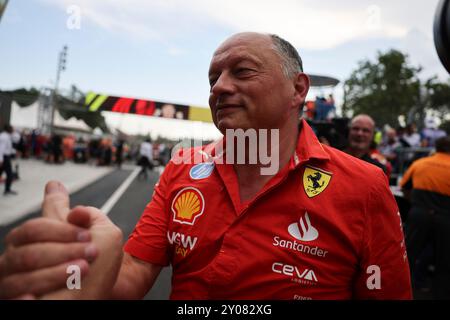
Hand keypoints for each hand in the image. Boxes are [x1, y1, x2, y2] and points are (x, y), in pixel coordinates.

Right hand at [0, 181, 122, 298]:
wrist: (99, 301)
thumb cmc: (101, 274)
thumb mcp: (107, 237)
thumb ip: (87, 214)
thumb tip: (66, 199)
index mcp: (38, 239)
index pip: (35, 227)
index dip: (63, 231)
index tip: (86, 237)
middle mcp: (21, 259)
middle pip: (28, 248)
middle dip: (64, 251)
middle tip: (88, 256)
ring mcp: (15, 282)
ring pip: (24, 272)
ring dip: (58, 273)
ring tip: (81, 273)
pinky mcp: (15, 299)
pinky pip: (15, 296)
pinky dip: (31, 295)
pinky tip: (39, 295)